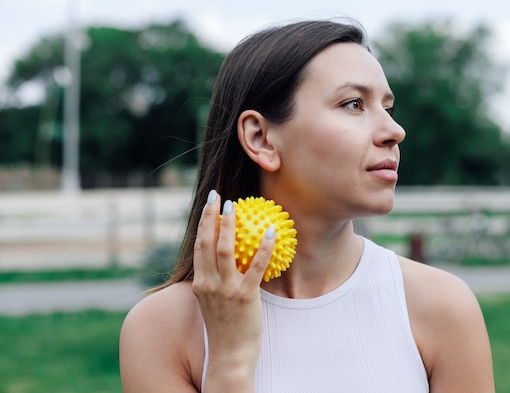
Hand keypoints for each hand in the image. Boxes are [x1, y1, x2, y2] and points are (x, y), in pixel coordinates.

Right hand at [192, 190, 274, 381]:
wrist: (230, 354)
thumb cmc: (224, 327)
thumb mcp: (211, 301)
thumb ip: (214, 280)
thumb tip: (224, 259)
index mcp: (199, 283)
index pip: (198, 246)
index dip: (202, 223)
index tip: (208, 205)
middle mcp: (209, 283)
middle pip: (207, 242)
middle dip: (210, 216)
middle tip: (218, 196)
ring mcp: (226, 289)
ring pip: (226, 250)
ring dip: (230, 225)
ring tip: (236, 206)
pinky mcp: (245, 296)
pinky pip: (256, 266)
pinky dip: (263, 247)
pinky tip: (270, 231)